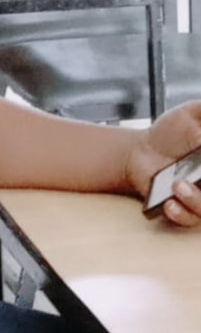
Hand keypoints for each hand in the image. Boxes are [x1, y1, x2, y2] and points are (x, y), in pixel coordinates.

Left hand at [126, 99, 200, 225]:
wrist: (138, 150)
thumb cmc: (170, 133)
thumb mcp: (193, 113)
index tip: (200, 149)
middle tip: (200, 173)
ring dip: (196, 200)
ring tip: (177, 185)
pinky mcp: (182, 209)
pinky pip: (189, 219)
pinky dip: (182, 212)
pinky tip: (170, 201)